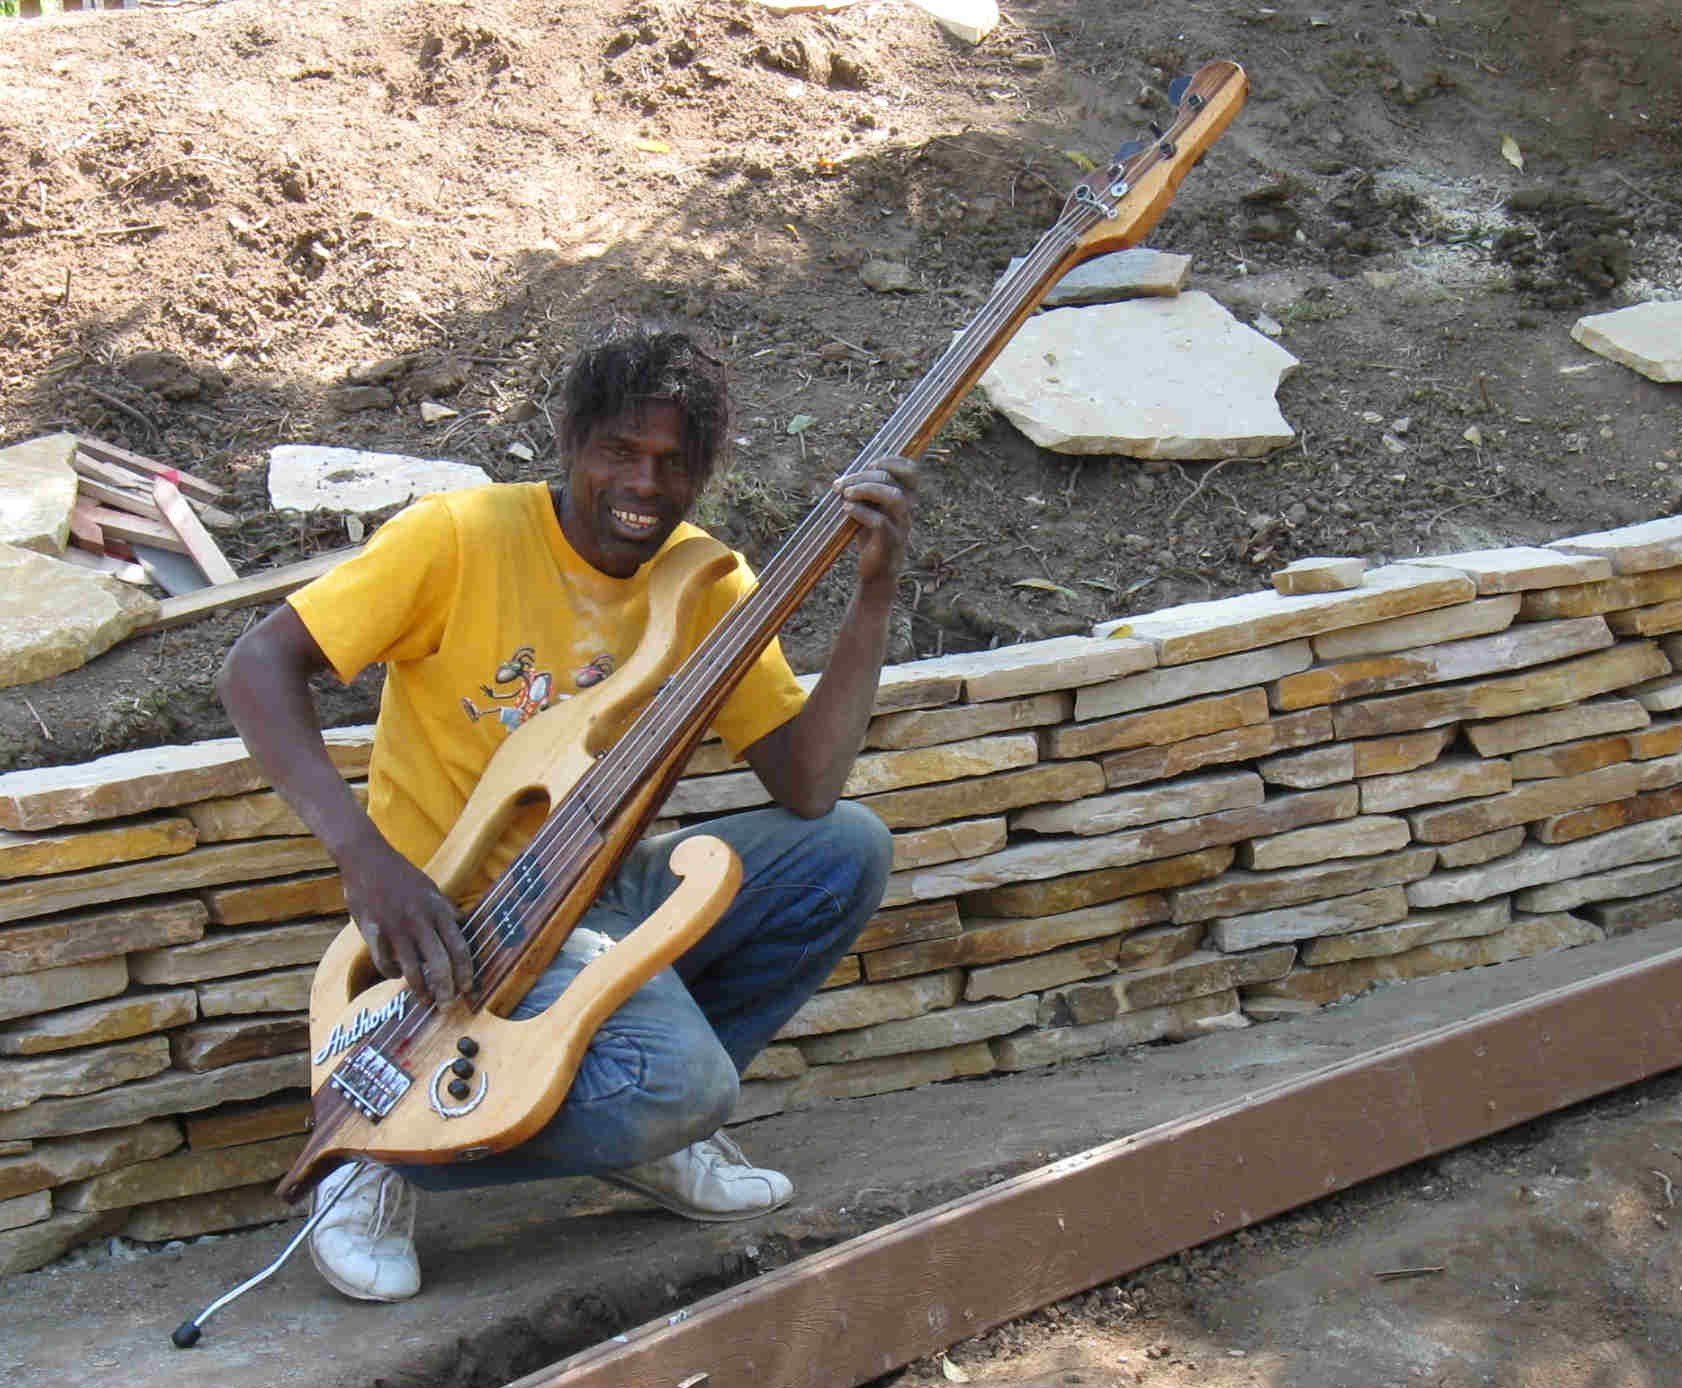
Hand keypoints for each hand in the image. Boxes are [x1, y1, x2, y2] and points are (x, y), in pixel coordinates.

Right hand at [339, 829, 475, 1004]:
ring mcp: (395, 927)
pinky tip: (397, 975)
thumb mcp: (431, 889)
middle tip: (448, 1003)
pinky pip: (385, 962)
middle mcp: (420, 921)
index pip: (459, 947)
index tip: (469, 988)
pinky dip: (392, 973)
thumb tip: (463, 925)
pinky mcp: (372, 931)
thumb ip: (446, 910)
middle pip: (439, 963)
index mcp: (438, 910)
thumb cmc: (401, 875)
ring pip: (412, 968)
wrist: (366, 859)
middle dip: (446, 988)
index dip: (466, 971)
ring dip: (420, 989)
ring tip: (426, 1001)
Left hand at [834, 456, 915, 590]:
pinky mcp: (890, 542)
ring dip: (866, 490)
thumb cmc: (871, 536)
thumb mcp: (870, 510)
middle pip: (892, 481)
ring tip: (846, 494)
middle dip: (863, 477)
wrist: (875, 571)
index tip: (870, 464)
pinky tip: (846, 510)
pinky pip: (880, 522)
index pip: (912, 471)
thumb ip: (865, 492)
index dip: (893, 461)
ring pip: (894, 497)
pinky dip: (861, 512)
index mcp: (906, 499)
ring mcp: (901, 526)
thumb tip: (845, 479)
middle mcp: (907, 510)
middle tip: (842, 485)